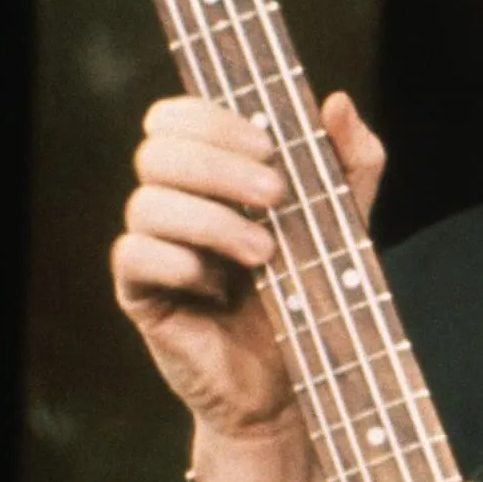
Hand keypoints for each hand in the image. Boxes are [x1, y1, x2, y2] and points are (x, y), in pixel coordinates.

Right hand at [111, 90, 384, 481]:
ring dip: (213, 221)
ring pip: (144, 203)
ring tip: (266, 254)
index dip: (212, 118)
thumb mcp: (348, 219)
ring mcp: (154, 247)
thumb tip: (337, 101)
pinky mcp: (141, 294)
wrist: (301, 380)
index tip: (268, 143)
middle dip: (219, 166)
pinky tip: (220, 286)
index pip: (175, 116)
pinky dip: (179, 261)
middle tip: (277, 195)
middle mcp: (175, 202)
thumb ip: (350, 160)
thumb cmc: (316, 291)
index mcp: (213, 174)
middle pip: (157, 151)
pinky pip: (131, 256)